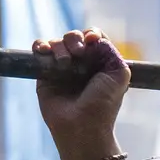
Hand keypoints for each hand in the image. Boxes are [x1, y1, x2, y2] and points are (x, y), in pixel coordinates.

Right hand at [32, 28, 130, 159]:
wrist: (81, 126)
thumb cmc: (102, 104)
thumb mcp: (119, 75)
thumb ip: (112, 52)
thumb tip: (94, 37)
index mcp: (100, 62)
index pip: (94, 37)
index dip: (92, 34)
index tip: (92, 40)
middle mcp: (81, 63)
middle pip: (74, 36)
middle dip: (75, 38)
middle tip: (78, 52)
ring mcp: (62, 68)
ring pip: (57, 41)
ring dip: (60, 46)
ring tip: (64, 62)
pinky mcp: (45, 74)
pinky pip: (40, 50)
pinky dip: (40, 46)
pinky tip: (45, 52)